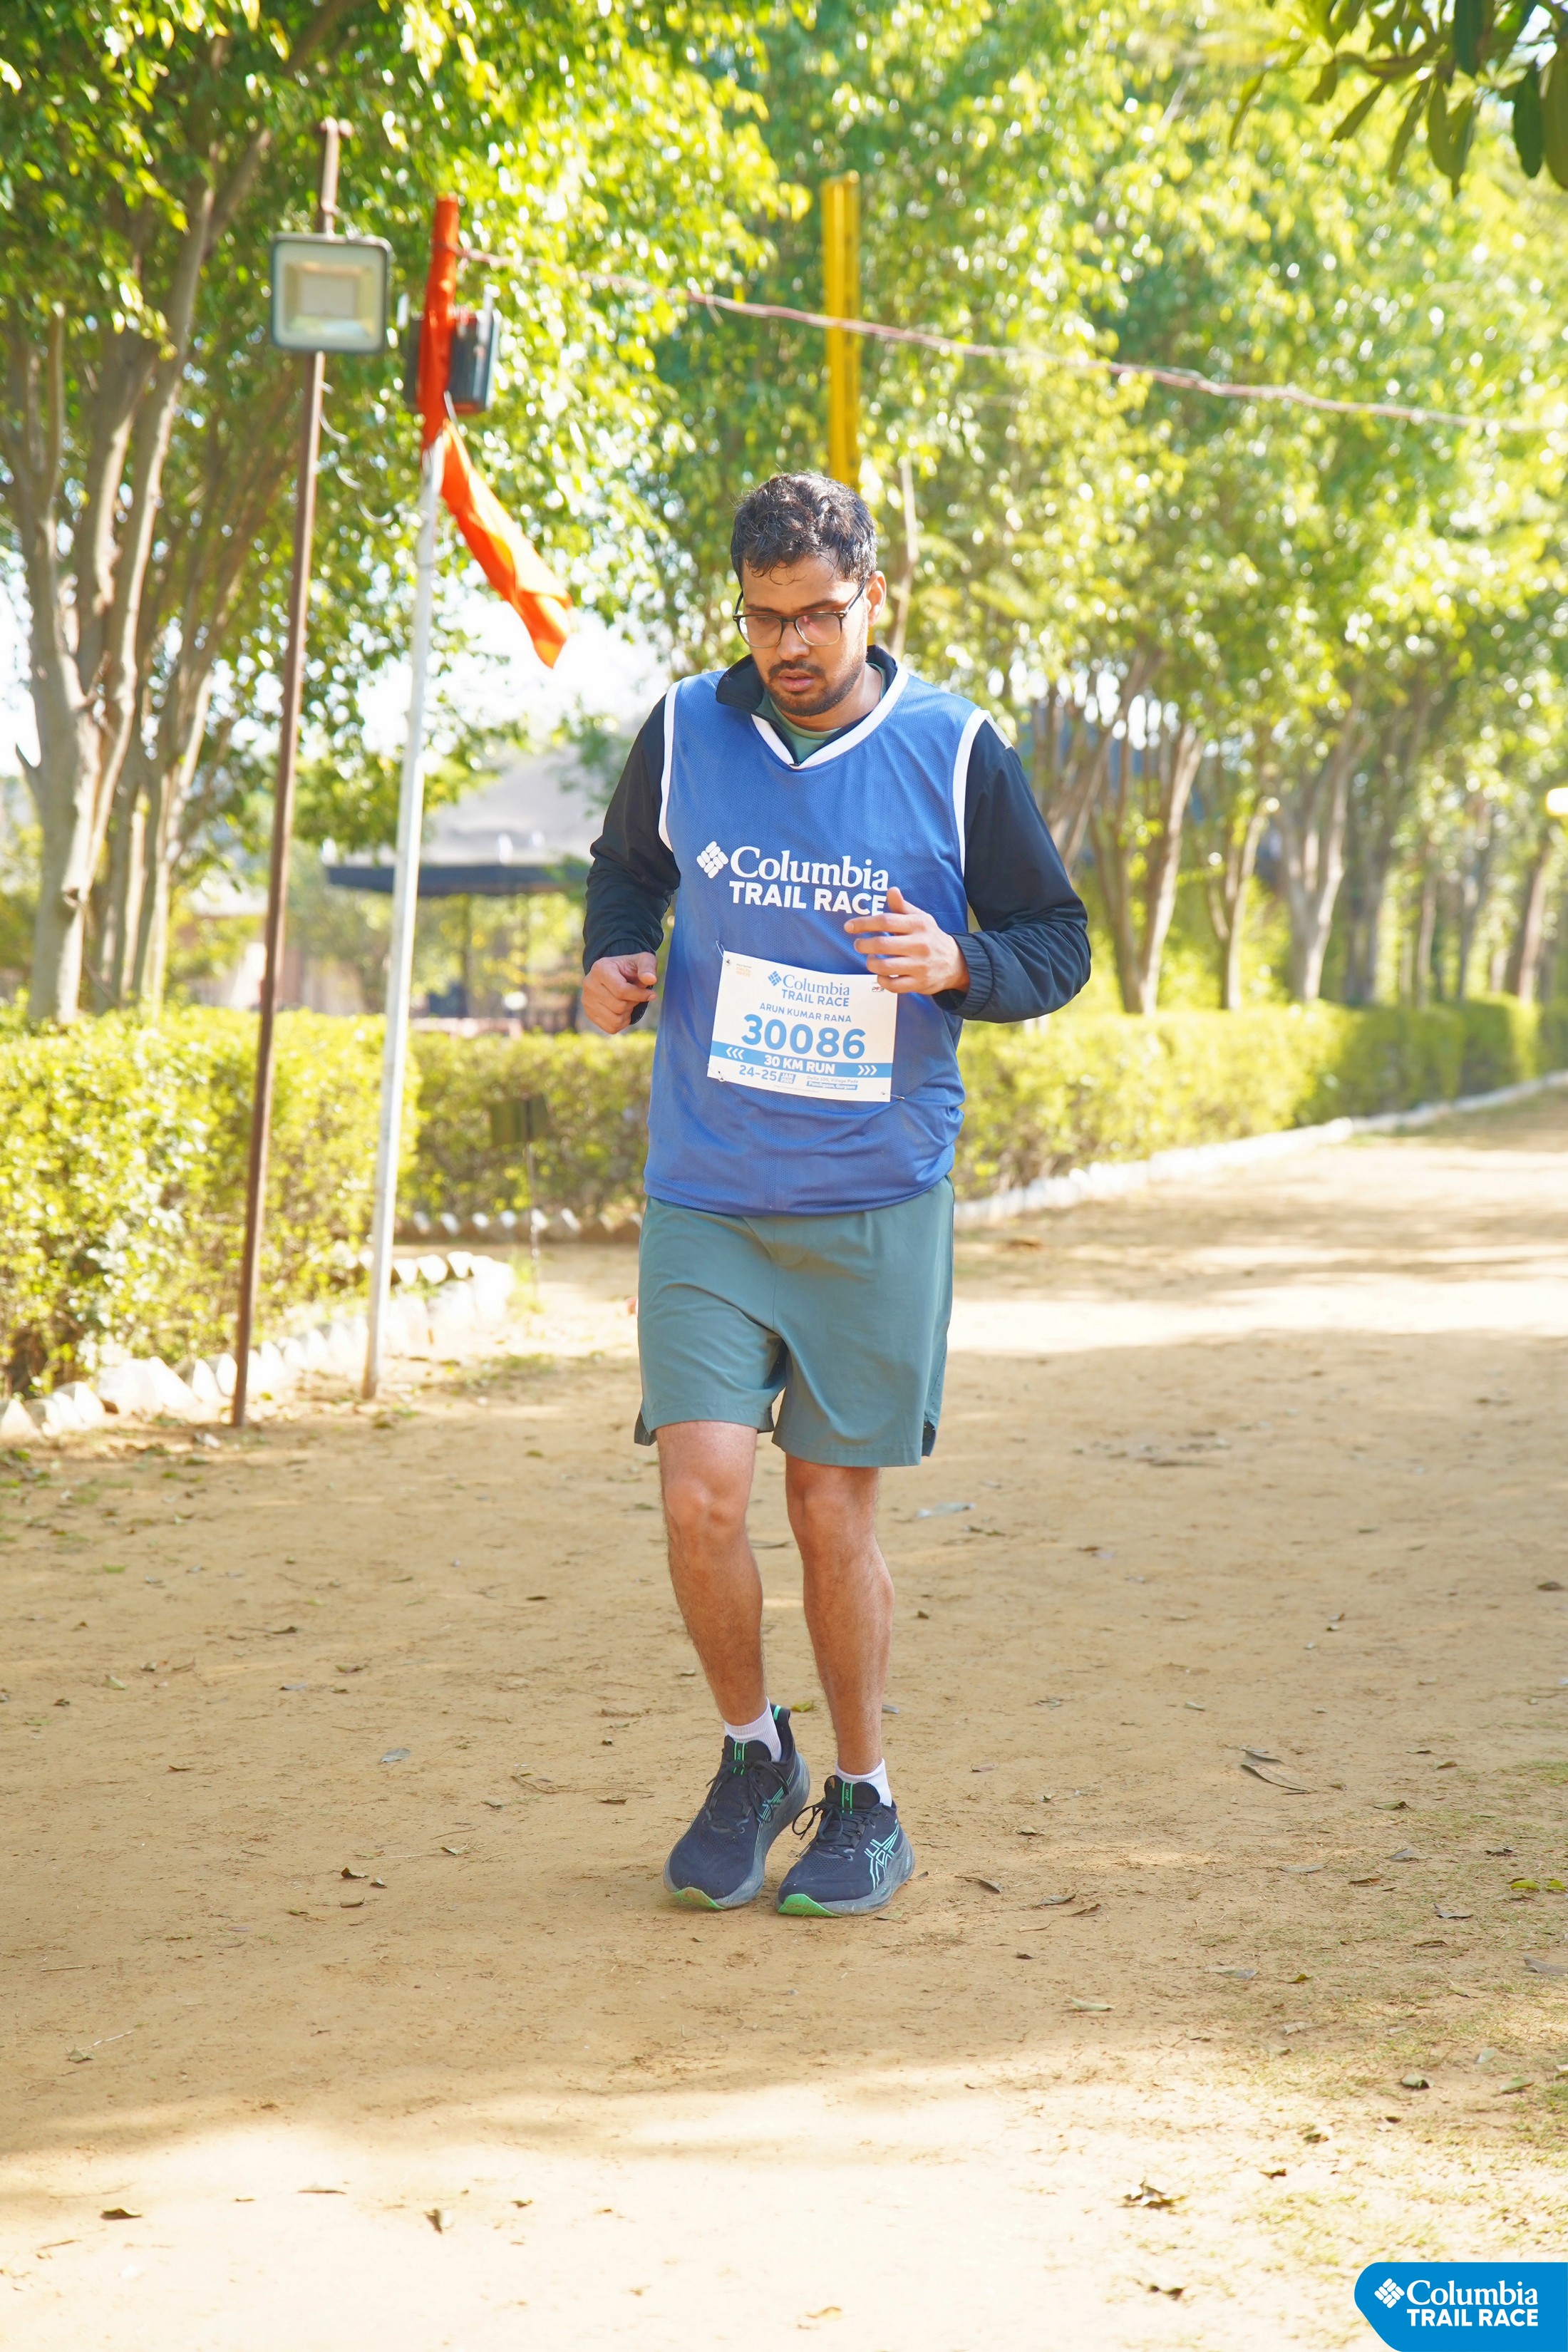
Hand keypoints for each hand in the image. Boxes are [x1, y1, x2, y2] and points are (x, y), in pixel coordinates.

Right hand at [582, 951, 657, 1031]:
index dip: (639, 995)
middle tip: (635, 995)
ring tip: (628, 1001)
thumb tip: (651, 980)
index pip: (621, 990)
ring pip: (615, 1019)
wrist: (616, 974)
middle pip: (619, 1006)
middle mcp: (589, 984)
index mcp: (600, 968)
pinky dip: (622, 1022)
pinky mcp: (589, 1013)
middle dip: (633, 1003)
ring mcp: (587, 1000)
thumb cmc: (631, 968)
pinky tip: (622, 1011)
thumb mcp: (643, 960)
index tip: (651, 994)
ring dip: (628, 1013)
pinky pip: (611, 1027)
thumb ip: (648, 967)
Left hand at [843, 887, 969, 995]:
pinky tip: (880, 974)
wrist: (955, 963)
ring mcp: (919, 966)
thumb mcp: (921, 918)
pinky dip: (882, 980)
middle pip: (882, 944)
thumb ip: (903, 907)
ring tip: (870, 959)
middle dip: (864, 945)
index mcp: (918, 925)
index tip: (849, 926)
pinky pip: (893, 985)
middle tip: (858, 944)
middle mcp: (919, 945)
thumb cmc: (930, 937)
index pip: (886, 921)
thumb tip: (891, 890)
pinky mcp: (919, 983)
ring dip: (871, 963)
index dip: (864, 923)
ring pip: (885, 966)